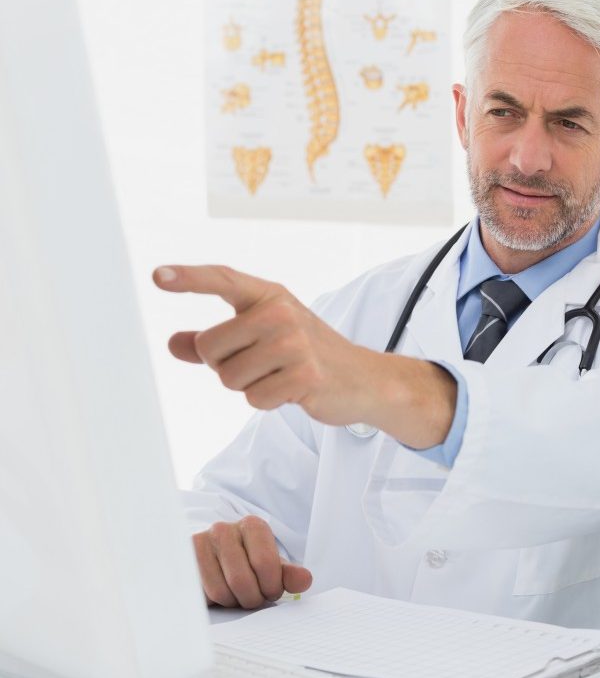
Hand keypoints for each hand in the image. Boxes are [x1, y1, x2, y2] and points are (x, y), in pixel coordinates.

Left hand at [153, 264, 381, 425]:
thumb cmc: (307, 354)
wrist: (364, 379)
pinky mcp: (304, 375)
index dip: (189, 278)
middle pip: (209, 347)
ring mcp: (294, 344)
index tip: (157, 276)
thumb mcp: (263, 338)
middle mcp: (281, 313)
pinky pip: (255, 397)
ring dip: (248, 386)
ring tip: (279, 376)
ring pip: (229, 377)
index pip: (224, 280)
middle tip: (262, 364)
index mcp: (270, 296)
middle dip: (224, 365)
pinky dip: (268, 401)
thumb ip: (217, 341)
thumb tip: (174, 343)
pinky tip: (293, 390)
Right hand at [193, 515, 311, 607]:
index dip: (271, 586)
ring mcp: (199, 543)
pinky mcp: (182, 562)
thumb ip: (290, 575)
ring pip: (221, 590)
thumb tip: (304, 580)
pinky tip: (218, 594)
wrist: (213, 560)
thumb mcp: (272, 568)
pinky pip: (201, 594)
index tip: (271, 591)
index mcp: (252, 526)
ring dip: (233, 602)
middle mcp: (223, 529)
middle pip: (242, 580)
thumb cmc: (248, 564)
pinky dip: (214, 602)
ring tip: (236, 595)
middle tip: (254, 598)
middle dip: (252, 598)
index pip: (265, 563)